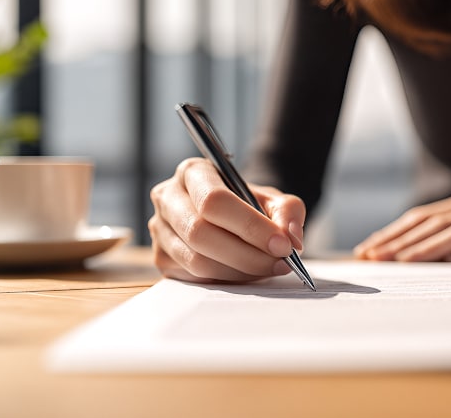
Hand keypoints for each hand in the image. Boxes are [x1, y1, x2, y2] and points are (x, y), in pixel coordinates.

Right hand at [148, 158, 305, 282]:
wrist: (230, 215)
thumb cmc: (248, 204)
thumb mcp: (273, 199)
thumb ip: (288, 212)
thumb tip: (290, 239)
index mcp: (192, 172)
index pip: (214, 201)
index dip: (249, 226)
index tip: (282, 245)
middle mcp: (167, 197)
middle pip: (200, 232)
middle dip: (247, 254)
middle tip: (280, 262)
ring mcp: (159, 229)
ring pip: (196, 259)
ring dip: (239, 270)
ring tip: (269, 268)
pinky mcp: (161, 258)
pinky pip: (194, 276)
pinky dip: (227, 279)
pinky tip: (248, 272)